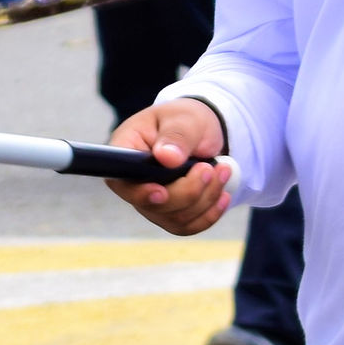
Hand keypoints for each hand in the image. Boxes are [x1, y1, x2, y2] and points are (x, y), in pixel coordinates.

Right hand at [109, 98, 234, 233]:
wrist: (202, 133)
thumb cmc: (186, 121)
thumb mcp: (184, 118)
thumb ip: (176, 136)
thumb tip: (167, 157)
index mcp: (125, 150)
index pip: (120, 179)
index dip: (139, 192)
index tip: (162, 192)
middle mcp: (132, 181)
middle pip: (153, 205)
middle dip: (189, 191)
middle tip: (210, 167)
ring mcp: (150, 202)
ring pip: (175, 218)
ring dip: (205, 198)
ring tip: (223, 171)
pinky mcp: (169, 214)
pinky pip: (188, 226)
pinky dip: (210, 213)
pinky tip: (223, 194)